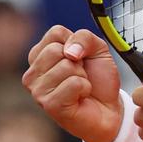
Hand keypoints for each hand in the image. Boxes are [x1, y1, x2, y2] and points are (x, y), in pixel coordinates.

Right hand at [22, 25, 121, 141]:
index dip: (77, 43)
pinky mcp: (49, 105)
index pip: (55, 32)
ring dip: (82, 76)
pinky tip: (80, 98)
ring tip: (80, 87)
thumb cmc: (98, 78)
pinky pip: (73, 83)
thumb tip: (69, 52)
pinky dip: (85, 88)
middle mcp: (33, 73)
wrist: (109, 109)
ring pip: (65, 66)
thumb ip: (84, 37)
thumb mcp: (97, 48)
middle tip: (81, 75)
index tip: (80, 58)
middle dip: (78, 61)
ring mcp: (37, 90)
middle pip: (55, 50)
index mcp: (39, 54)